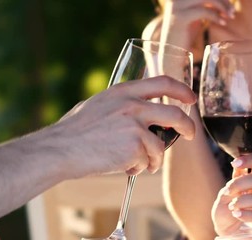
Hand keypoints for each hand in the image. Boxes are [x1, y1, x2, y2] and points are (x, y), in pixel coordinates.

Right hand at [46, 75, 195, 177]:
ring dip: (155, 158)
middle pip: (175, 113)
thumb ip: (121, 104)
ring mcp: (135, 126)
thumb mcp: (99, 104)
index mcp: (123, 91)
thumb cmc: (75, 131)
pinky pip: (148, 161)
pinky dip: (141, 168)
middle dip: (188, 126)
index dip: (182, 89)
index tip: (190, 99)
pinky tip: (125, 167)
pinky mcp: (135, 146)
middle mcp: (133, 105)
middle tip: (190, 134)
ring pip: (161, 145)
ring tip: (140, 164)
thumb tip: (138, 110)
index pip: (162, 82)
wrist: (60, 149)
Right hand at [159, 0, 234, 57]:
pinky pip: (204, 11)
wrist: (171, 54)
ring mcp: (177, 6)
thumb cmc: (184, 36)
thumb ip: (204, 5)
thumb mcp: (195, 17)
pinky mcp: (181, 17)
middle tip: (232, 11)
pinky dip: (216, 16)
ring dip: (222, 6)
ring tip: (230, 16)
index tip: (229, 5)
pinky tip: (223, 23)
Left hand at [211, 154, 251, 235]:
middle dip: (241, 183)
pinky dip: (248, 214)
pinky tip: (236, 214)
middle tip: (227, 191)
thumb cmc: (226, 212)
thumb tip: (237, 164)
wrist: (226, 233)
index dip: (251, 159)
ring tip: (232, 207)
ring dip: (243, 200)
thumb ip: (233, 181)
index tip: (235, 162)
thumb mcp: (225, 194)